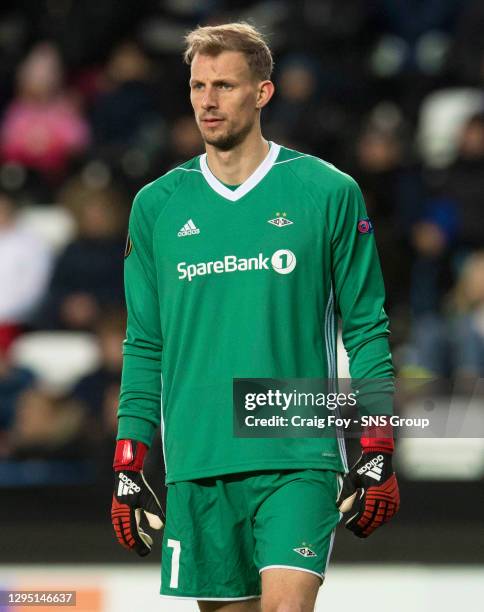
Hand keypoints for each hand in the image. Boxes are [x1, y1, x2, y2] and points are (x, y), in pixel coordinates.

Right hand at [111, 439, 163, 555]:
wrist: (126, 474)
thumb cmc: (139, 486)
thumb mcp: (149, 499)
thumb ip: (154, 513)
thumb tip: (160, 527)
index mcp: (126, 516)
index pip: (132, 537)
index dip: (140, 545)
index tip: (148, 550)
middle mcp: (119, 517)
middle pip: (125, 538)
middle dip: (135, 545)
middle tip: (146, 549)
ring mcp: (116, 515)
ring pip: (122, 533)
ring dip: (132, 539)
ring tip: (146, 540)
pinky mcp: (117, 512)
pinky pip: (121, 527)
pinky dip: (129, 532)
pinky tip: (140, 530)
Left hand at [337, 451, 399, 537]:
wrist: (379, 457)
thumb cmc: (363, 467)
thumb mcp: (351, 479)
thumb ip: (346, 494)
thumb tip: (340, 509)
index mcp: (373, 494)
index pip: (364, 515)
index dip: (357, 524)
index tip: (349, 527)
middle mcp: (384, 498)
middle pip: (374, 520)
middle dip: (364, 528)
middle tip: (355, 532)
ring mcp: (392, 499)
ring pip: (382, 519)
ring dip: (372, 525)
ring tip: (363, 530)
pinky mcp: (395, 499)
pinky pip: (388, 514)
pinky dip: (381, 519)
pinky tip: (374, 522)